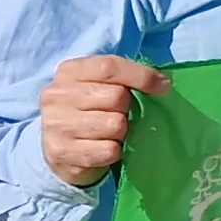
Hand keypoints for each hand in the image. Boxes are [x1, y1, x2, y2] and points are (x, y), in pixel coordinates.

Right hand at [38, 56, 166, 187]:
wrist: (57, 151)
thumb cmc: (88, 111)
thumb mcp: (99, 85)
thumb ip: (123, 78)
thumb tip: (163, 84)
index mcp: (69, 72)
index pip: (109, 67)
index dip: (141, 76)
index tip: (163, 87)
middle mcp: (57, 95)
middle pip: (116, 97)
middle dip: (127, 109)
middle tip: (118, 116)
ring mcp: (56, 124)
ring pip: (115, 125)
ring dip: (121, 133)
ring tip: (109, 134)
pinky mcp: (62, 152)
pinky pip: (109, 151)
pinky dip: (114, 152)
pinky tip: (103, 149)